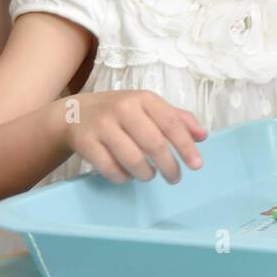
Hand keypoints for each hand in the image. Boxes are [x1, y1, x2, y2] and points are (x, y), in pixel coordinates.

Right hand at [61, 90, 206, 183]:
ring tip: (150, 175)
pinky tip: (128, 176)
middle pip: (154, 144)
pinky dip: (123, 177)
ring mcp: (102, 125)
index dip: (186, 146)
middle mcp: (123, 108)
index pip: (171, 123)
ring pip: (133, 159)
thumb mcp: (148, 108)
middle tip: (175, 178)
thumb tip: (202, 136)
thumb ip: (177, 119)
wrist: (74, 114)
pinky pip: (110, 169)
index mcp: (144, 98)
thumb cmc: (121, 112)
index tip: (197, 166)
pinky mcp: (85, 143)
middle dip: (169, 166)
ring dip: (147, 174)